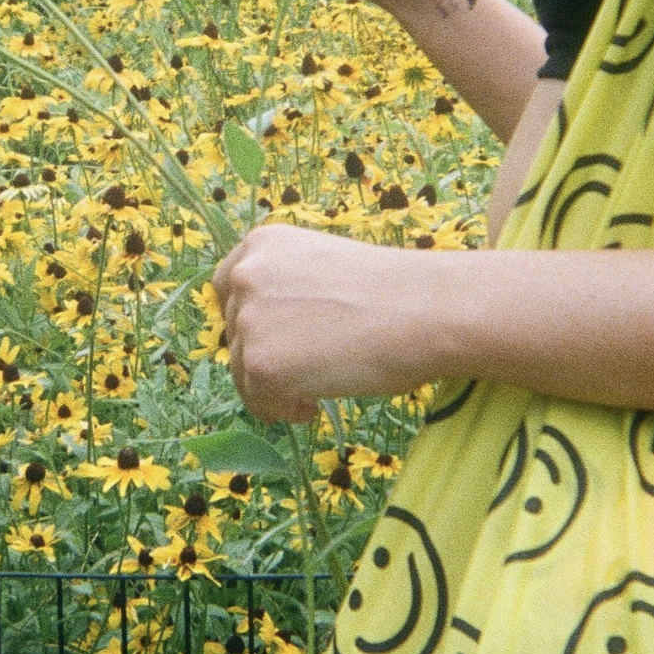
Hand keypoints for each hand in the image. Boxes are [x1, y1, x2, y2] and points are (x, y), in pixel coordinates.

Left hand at [211, 222, 444, 422]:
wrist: (426, 310)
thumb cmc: (394, 291)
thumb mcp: (323, 267)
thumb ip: (286, 287)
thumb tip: (269, 328)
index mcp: (262, 244)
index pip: (227, 287)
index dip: (247, 317)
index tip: (273, 337)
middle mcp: (246, 275)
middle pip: (234, 331)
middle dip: (265, 352)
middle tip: (310, 365)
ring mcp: (248, 318)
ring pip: (242, 369)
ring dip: (275, 384)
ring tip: (320, 384)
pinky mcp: (260, 363)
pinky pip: (257, 401)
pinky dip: (283, 409)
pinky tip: (315, 403)